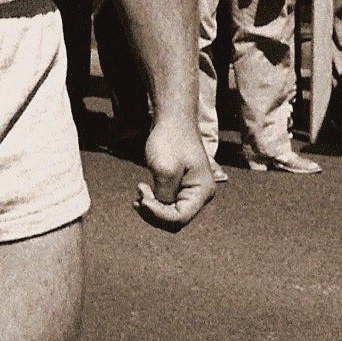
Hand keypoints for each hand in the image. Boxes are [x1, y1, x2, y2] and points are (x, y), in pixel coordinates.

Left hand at [134, 112, 214, 230]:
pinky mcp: (180, 188)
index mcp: (203, 191)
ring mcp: (190, 192)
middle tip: (139, 196)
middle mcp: (200, 195)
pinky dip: (152, 202)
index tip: (142, 199)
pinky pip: (166, 205)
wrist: (173, 120)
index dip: (158, 215)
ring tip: (139, 190)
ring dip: (151, 208)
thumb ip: (163, 195)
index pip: (180, 218)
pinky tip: (142, 190)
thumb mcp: (164, 170)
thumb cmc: (170, 140)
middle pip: (175, 220)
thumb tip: (159, 211)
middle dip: (153, 213)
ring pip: (169, 215)